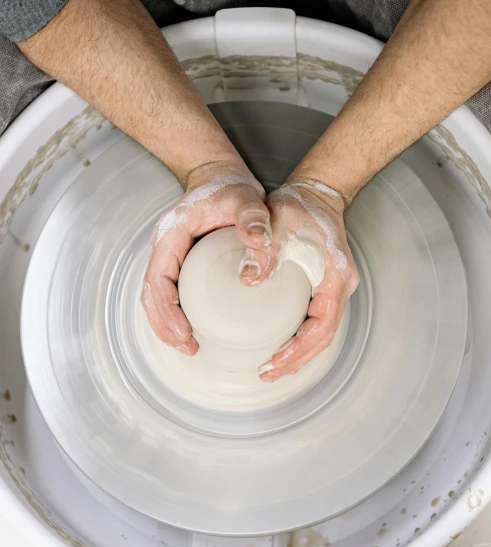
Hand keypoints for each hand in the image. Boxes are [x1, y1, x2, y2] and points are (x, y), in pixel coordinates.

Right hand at [142, 162, 269, 353]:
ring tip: (189, 347)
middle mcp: (164, 247)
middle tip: (188, 348)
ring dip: (166, 325)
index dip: (167, 310)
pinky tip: (192, 331)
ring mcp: (169, 256)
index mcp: (171, 234)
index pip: (158, 279)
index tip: (184, 332)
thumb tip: (260, 244)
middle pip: (151, 295)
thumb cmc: (230, 186)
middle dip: (164, 326)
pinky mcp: (178, 263)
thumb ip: (253, 219)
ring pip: (156, 298)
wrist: (219, 174)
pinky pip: (169, 294)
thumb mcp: (247, 198)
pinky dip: (174, 315)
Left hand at [240, 180, 358, 380]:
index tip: (276, 361)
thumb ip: (264, 248)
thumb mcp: (278, 221)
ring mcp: (334, 289)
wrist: (315, 193)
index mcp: (335, 275)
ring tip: (271, 370)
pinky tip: (280, 349)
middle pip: (323, 338)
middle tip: (268, 374)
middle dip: (297, 361)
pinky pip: (314, 323)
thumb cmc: (299, 206)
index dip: (300, 349)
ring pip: (320, 334)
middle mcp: (340, 286)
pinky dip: (299, 341)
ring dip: (298, 355)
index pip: (322, 325)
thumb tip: (248, 278)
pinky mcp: (324, 289)